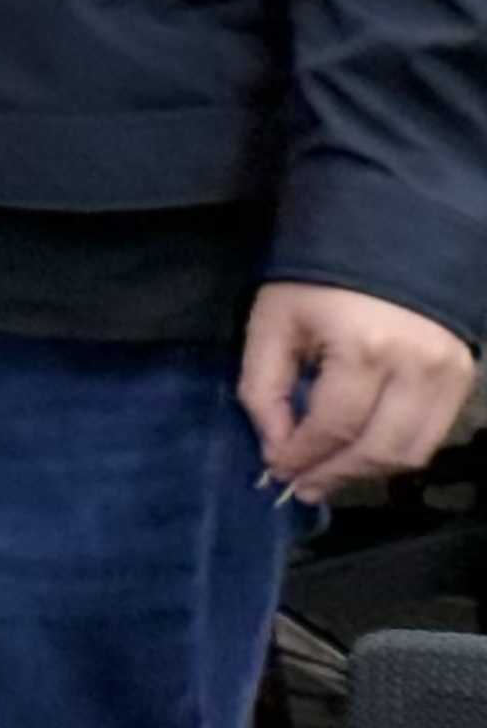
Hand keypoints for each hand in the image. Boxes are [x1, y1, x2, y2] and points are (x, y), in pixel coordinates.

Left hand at [242, 282, 479, 502]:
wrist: (385, 239)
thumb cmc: (318, 279)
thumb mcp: (273, 323)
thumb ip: (264, 388)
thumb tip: (274, 447)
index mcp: (365, 349)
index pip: (333, 427)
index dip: (301, 456)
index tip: (275, 471)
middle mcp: (416, 368)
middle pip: (378, 449)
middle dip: (334, 475)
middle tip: (302, 488)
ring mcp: (448, 375)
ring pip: (411, 452)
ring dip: (367, 471)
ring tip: (329, 476)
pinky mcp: (464, 377)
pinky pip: (432, 435)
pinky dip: (395, 452)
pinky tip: (362, 452)